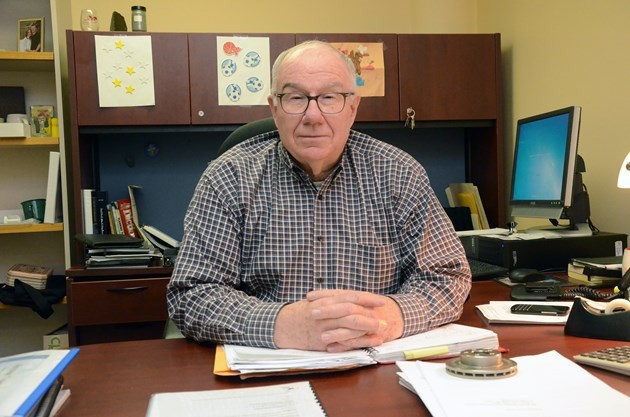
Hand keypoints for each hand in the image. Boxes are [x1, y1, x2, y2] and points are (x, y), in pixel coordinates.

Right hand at [273, 289, 402, 351]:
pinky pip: (344, 342)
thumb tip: (356, 299)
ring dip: (368, 329)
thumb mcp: (317, 300)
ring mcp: (323, 328)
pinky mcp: (322, 342)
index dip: (367, 299)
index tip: (381, 301)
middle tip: (384, 319)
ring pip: (349, 327)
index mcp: (324, 300)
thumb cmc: (301, 312)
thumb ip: (334, 298)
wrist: (281, 326)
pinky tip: (372, 342)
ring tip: (381, 330)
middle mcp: (324, 313)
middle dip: (370, 316)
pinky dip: (360, 342)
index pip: (350, 296)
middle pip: (352, 312)